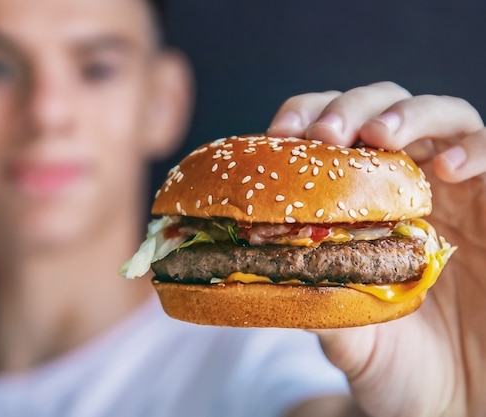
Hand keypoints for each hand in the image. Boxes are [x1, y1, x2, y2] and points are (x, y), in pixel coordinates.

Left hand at [268, 82, 485, 416]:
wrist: (458, 400)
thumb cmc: (400, 366)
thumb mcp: (348, 337)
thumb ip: (315, 304)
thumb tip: (261, 275)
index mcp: (364, 205)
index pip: (333, 136)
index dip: (306, 120)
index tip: (280, 133)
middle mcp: (410, 187)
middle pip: (382, 109)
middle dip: (351, 110)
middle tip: (326, 134)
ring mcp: (459, 192)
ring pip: (442, 117)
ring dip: (408, 115)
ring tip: (380, 137)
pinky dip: (473, 149)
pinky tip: (447, 169)